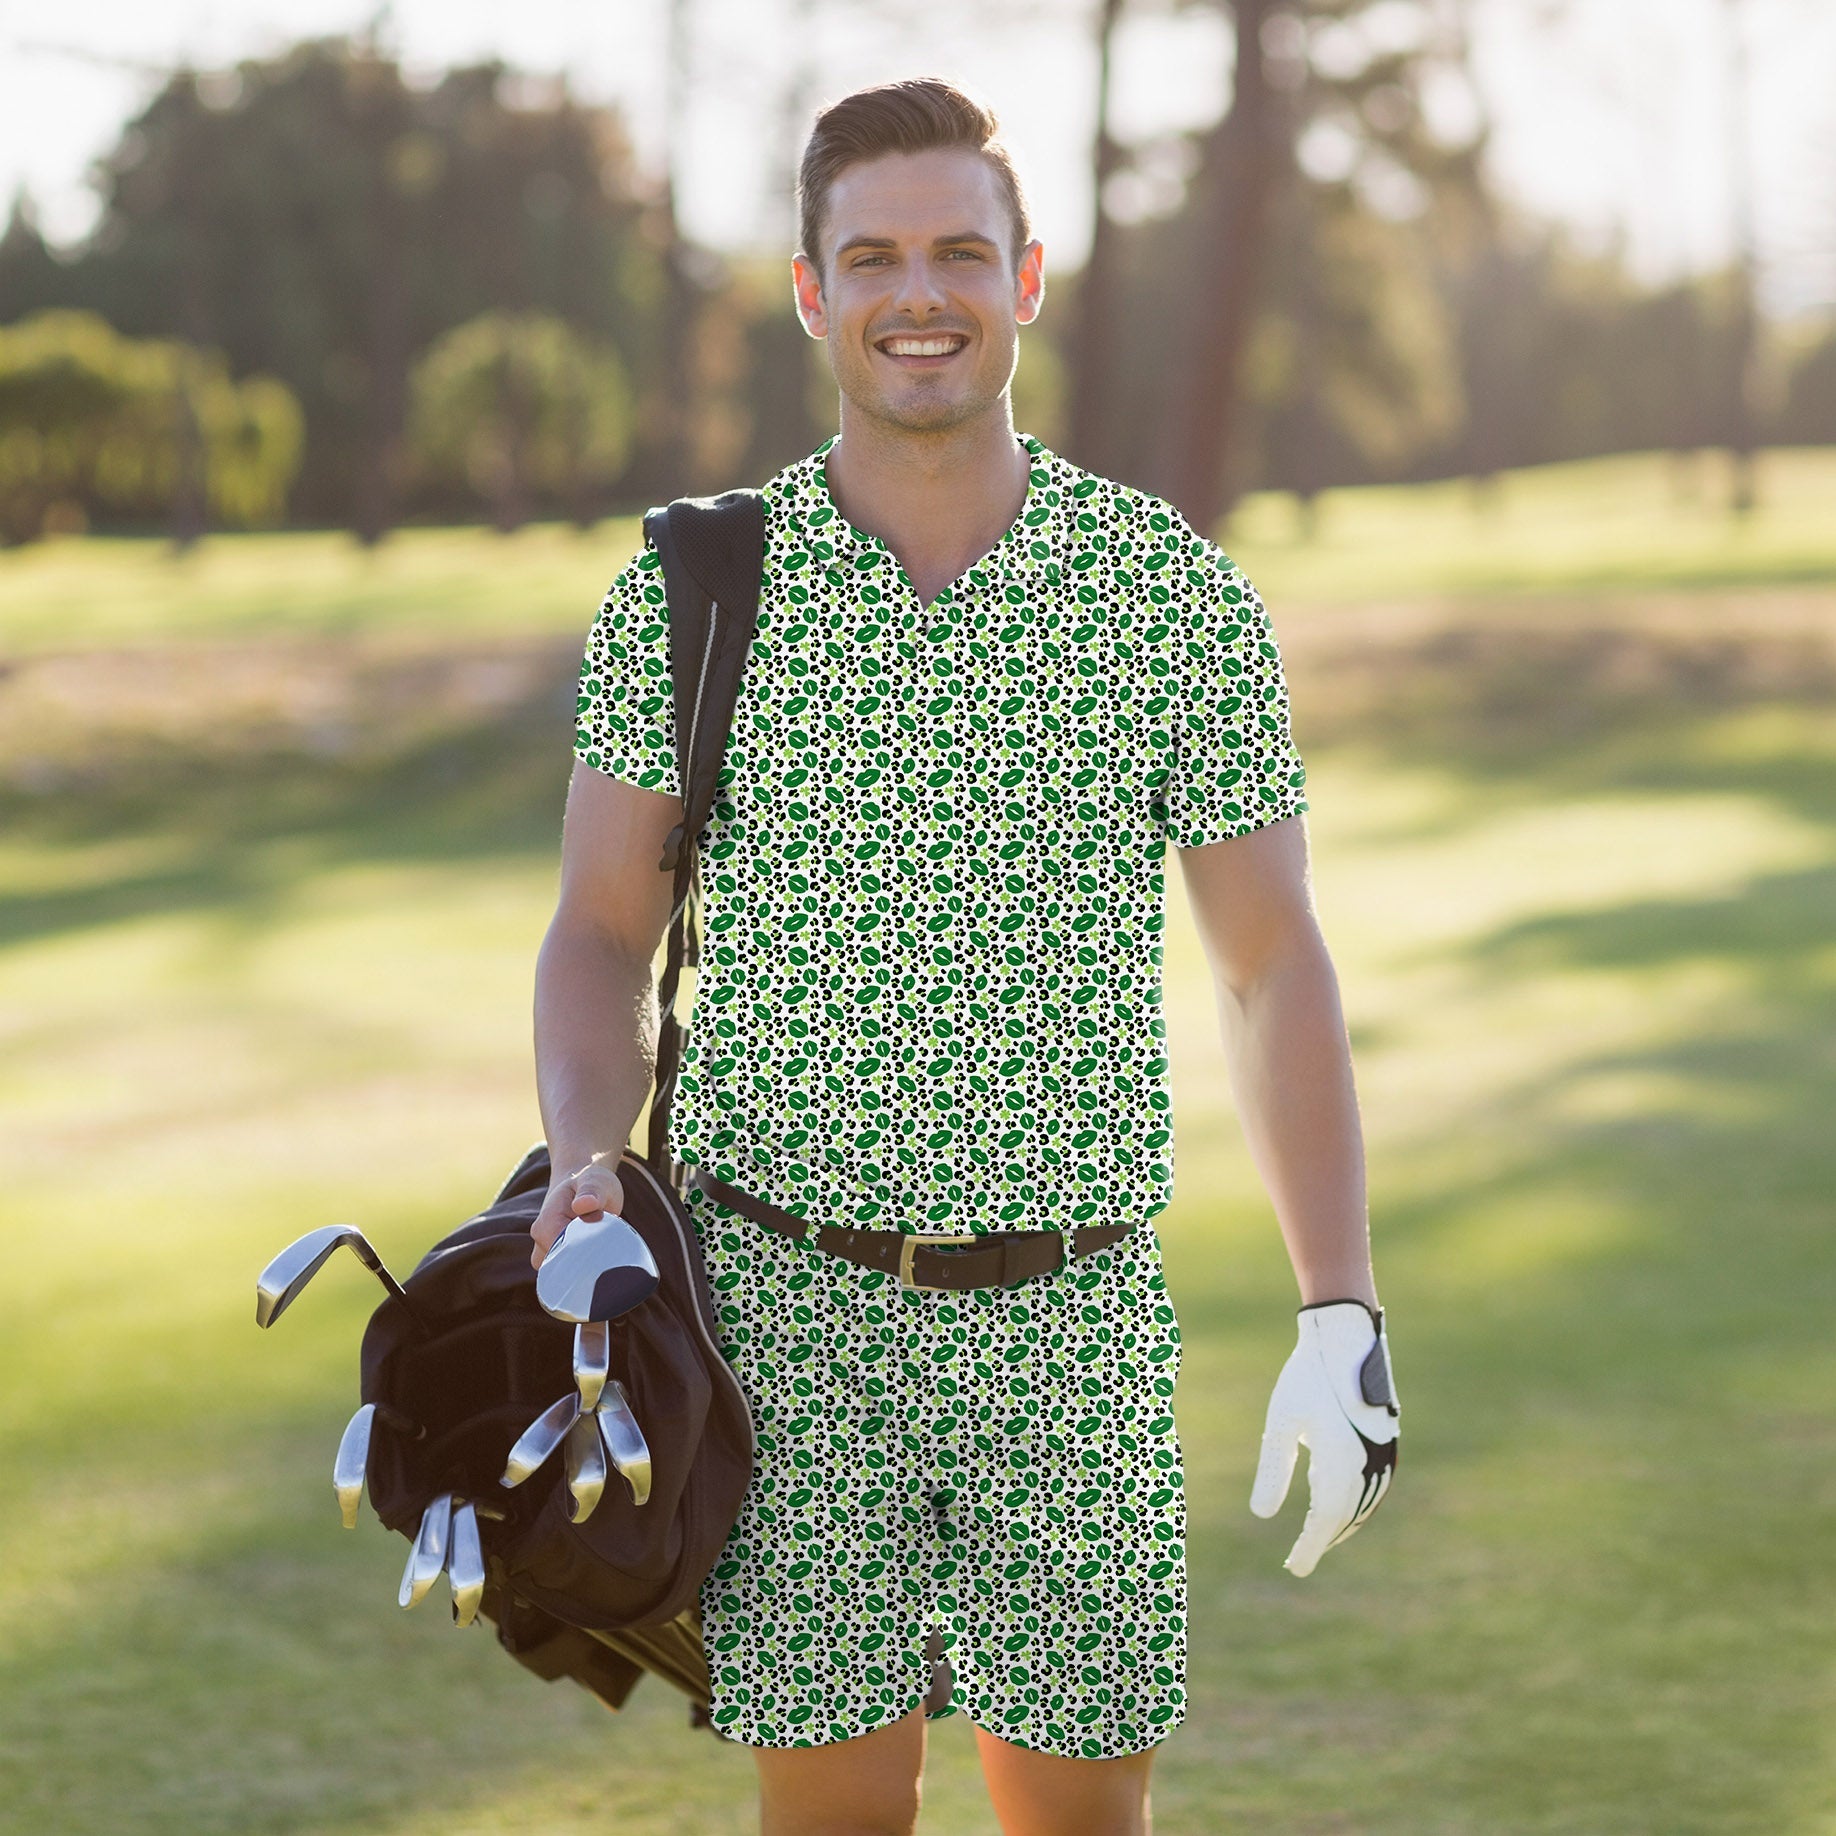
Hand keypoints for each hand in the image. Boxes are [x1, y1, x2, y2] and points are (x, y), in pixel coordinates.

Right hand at [530, 1155, 626, 1270]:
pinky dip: (583, 1268)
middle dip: (585, 1264)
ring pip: (564, 1275)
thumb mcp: (595, 1180)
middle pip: (562, 1269)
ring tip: (602, 1248)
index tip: (604, 1249)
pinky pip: (568, 1273)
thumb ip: (592, 1191)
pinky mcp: (556, 1258)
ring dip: (584, 1266)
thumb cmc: (590, 1181)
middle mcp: (541, 1241)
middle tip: (606, 1248)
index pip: (561, 1255)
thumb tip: (583, 1204)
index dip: (585, 1255)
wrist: (581, 1183)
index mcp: (547, 1223)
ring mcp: (546, 1251)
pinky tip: (597, 1256)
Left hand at [1249, 1300, 1399, 1576]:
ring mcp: (1383, 1454)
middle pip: (1345, 1517)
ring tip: (1317, 1536)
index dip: (1311, 1547)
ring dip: (1340, 1523)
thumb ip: (1273, 1469)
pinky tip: (1334, 1500)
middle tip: (1300, 1559)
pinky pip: (1373, 1486)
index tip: (1294, 1568)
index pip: (1325, 1520)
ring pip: (1363, 1504)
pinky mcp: (1387, 1443)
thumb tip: (1261, 1516)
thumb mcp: (1281, 1422)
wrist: (1345, 1337)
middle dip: (1323, 1539)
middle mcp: (1369, 1464)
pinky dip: (1355, 1502)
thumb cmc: (1307, 1376)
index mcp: (1341, 1462)